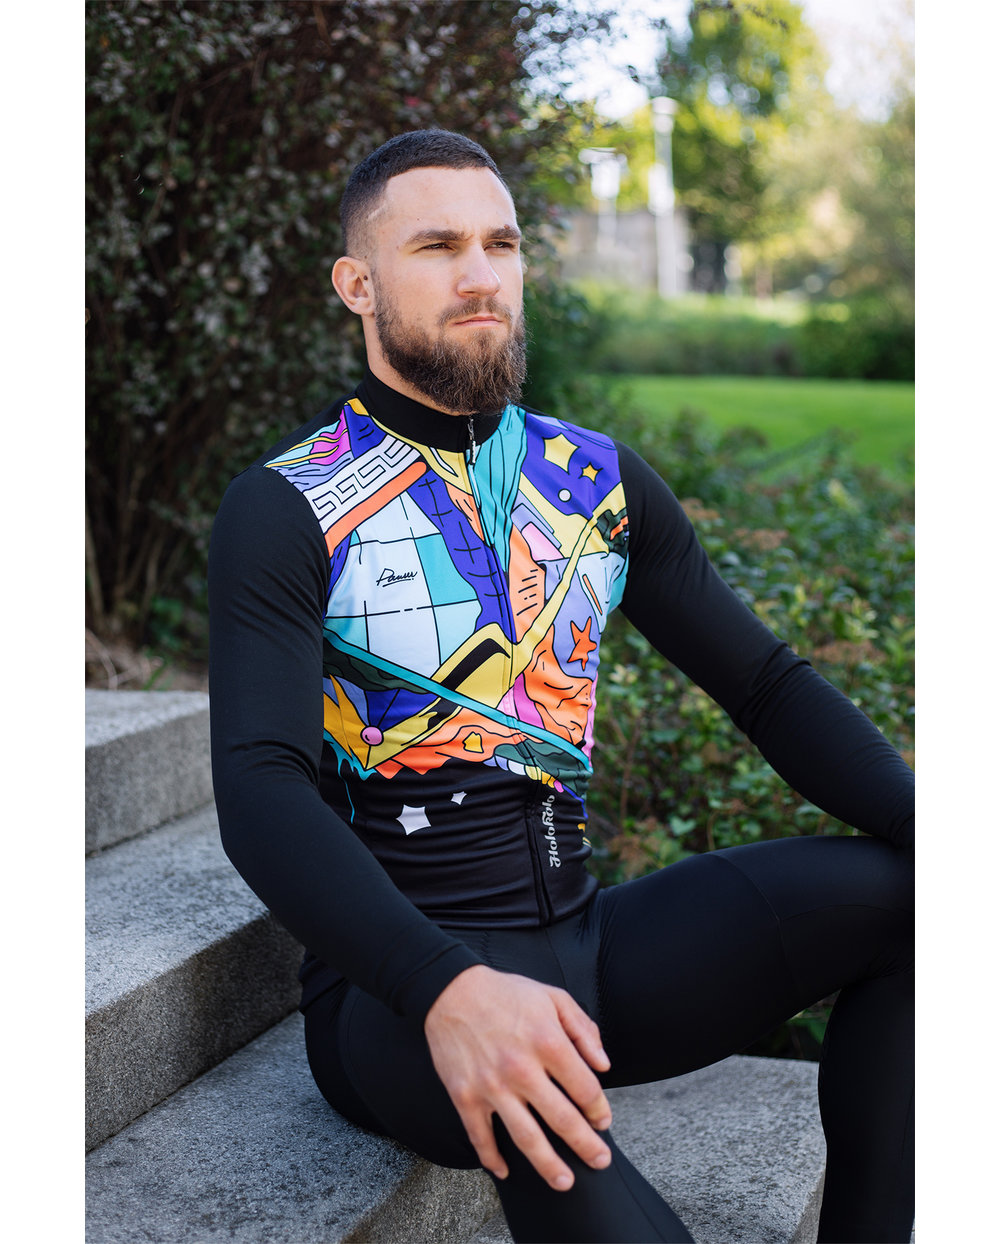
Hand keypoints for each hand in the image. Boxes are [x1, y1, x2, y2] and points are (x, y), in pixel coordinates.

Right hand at [423, 963, 612, 1189]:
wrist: (450, 990)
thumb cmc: (505, 993)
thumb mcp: (552, 997)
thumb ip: (583, 1029)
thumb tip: (604, 1065)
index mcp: (547, 1042)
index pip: (585, 1089)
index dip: (599, 1110)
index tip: (603, 1121)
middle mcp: (522, 1069)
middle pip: (563, 1120)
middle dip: (586, 1146)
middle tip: (601, 1161)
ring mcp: (492, 1087)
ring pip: (526, 1139)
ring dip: (549, 1166)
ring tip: (565, 1182)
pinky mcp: (464, 1096)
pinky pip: (480, 1137)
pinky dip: (492, 1158)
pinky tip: (504, 1171)